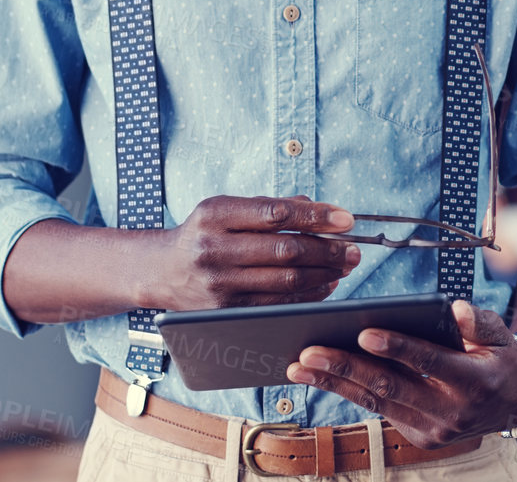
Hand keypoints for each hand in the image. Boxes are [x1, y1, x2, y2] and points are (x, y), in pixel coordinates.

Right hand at [141, 194, 359, 310]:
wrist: (162, 270)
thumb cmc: (204, 233)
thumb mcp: (227, 209)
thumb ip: (271, 206)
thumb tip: (321, 209)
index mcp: (216, 214)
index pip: (276, 213)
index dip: (316, 216)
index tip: (346, 219)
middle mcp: (213, 249)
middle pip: (285, 250)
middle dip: (328, 249)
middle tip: (354, 249)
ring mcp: (218, 283)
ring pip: (285, 281)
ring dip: (324, 274)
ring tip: (345, 265)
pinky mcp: (224, 311)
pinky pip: (276, 304)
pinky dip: (307, 295)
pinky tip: (325, 285)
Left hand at [286, 299, 516, 446]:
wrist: (516, 404)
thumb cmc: (501, 357)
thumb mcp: (500, 334)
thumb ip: (479, 321)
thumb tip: (455, 309)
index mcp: (475, 381)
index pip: (430, 362)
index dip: (398, 348)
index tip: (365, 333)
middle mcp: (451, 411)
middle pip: (391, 388)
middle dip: (345, 369)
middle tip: (307, 353)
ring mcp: (434, 430)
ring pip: (377, 403)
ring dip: (335, 384)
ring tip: (300, 367)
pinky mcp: (421, 438)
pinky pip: (382, 411)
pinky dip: (351, 392)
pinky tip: (323, 376)